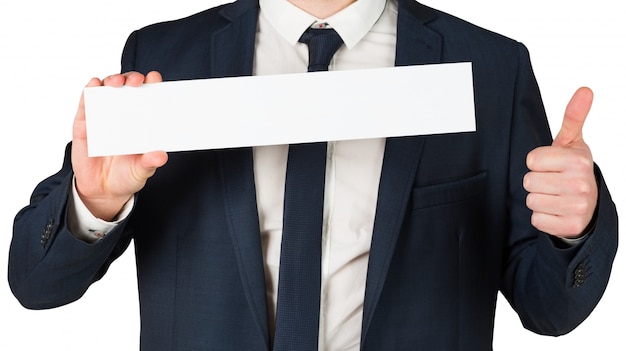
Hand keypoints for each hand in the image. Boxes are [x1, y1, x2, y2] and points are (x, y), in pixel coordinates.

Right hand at [72, 71, 167, 220]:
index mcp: (142, 122)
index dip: (152, 84)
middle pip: (128, 87)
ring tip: (115, 83)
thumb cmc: (126, 176)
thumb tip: (161, 156)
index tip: (154, 78)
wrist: (102, 191)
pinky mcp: (84, 123)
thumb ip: (150, 163)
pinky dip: (89, 91)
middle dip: (132, 79)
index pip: (149, 97)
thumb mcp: (141, 171)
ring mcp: (103, 116)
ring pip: (107, 90)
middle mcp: (124, 114)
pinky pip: (85, 103)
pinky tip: (94, 85)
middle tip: (136, 81)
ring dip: (112, 81)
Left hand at [524, 87, 596, 238]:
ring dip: (539, 199)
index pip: (531, 160)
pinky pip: (537, 220)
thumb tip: (584, 90)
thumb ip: (573, 116)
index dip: (537, 163)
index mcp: (578, 160)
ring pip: (531, 201)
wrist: (589, 204)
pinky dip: (542, 217)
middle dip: (537, 181)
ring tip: (554, 196)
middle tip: (553, 182)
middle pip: (529, 181)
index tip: (551, 165)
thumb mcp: (572, 142)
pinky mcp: (570, 226)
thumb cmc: (573, 170)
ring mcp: (577, 206)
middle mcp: (580, 183)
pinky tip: (556, 211)